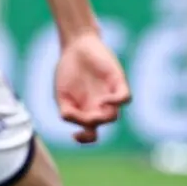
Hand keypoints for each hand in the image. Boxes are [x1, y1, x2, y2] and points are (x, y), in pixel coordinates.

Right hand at [55, 30, 130, 144]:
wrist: (76, 45)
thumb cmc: (68, 69)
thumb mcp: (61, 93)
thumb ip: (66, 109)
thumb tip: (68, 120)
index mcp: (84, 110)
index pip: (90, 133)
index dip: (85, 139)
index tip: (75, 135)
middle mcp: (98, 106)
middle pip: (99, 125)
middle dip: (90, 124)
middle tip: (84, 117)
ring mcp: (109, 95)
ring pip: (113, 116)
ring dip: (104, 116)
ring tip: (95, 106)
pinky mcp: (119, 82)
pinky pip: (125, 98)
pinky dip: (116, 102)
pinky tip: (104, 99)